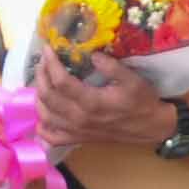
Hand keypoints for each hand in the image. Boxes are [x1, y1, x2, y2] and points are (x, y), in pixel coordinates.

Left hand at [32, 52, 173, 148]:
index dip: (50, 63)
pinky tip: (44, 112)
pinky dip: (42, 126)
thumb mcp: (132, 80)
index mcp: (92, 102)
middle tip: (42, 61)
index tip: (47, 49)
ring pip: (45, 115)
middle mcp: (79, 118)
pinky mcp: (78, 139)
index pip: (61, 81)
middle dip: (41, 75)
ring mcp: (77, 131)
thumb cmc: (142, 102)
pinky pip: (51, 136)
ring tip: (42, 80)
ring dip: (38, 96)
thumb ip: (111, 66)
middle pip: (48, 97)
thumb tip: (91, 54)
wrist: (151, 127)